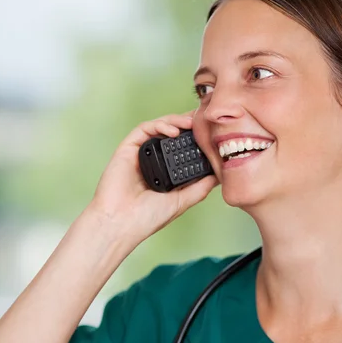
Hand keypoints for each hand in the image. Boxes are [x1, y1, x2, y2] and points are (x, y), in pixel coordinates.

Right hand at [89, 111, 218, 242]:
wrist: (122, 224)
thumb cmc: (146, 219)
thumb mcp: (182, 201)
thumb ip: (200, 187)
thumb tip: (219, 176)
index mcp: (165, 173)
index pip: (182, 150)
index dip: (196, 139)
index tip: (212, 133)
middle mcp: (153, 162)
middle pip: (171, 134)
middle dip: (189, 124)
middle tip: (204, 119)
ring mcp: (140, 154)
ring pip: (159, 128)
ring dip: (177, 121)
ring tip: (192, 122)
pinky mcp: (127, 149)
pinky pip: (144, 129)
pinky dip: (160, 124)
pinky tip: (174, 130)